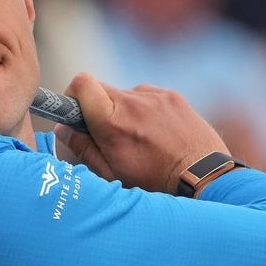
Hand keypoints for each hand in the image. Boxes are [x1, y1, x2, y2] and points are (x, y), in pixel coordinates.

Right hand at [53, 73, 229, 193]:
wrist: (203, 177)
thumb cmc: (154, 181)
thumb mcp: (112, 173)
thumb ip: (83, 148)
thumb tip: (63, 129)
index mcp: (112, 122)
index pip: (82, 83)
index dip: (73, 94)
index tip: (77, 112)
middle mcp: (133, 102)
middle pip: (101, 88)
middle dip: (98, 107)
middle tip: (108, 134)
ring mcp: (155, 96)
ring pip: (125, 94)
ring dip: (124, 110)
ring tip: (139, 138)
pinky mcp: (173, 96)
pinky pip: (148, 96)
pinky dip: (145, 110)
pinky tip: (157, 134)